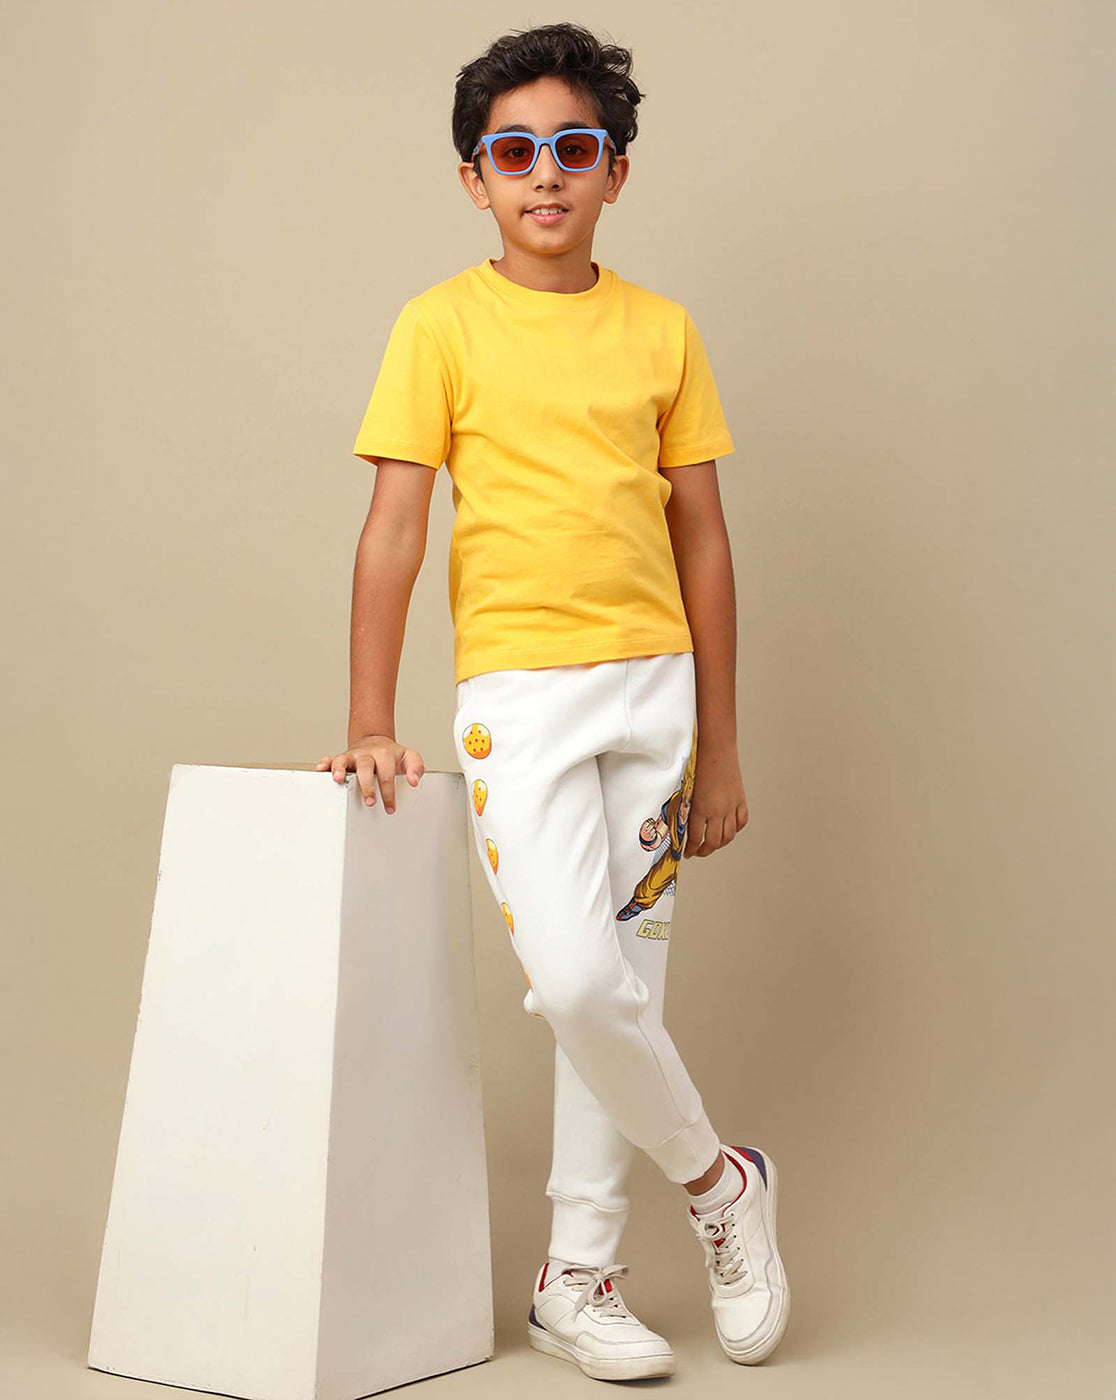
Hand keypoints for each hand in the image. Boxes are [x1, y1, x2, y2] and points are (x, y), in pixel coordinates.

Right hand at [316, 734, 425, 813]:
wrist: (377, 743)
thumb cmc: (393, 756)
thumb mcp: (410, 757)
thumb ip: (416, 768)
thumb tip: (413, 781)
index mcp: (384, 754)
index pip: (387, 774)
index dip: (389, 792)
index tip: (390, 807)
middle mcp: (367, 754)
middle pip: (365, 767)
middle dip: (367, 785)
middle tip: (370, 801)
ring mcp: (353, 756)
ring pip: (344, 760)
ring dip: (340, 769)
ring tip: (338, 780)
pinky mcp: (342, 758)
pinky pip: (330, 758)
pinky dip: (325, 763)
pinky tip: (322, 769)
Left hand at [683, 743, 748, 857]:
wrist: (716, 748)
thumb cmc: (696, 763)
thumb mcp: (686, 788)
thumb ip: (686, 806)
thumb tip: (681, 822)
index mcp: (700, 808)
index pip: (695, 838)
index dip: (691, 849)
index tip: (687, 853)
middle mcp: (717, 810)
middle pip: (714, 841)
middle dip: (705, 850)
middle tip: (698, 852)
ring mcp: (731, 806)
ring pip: (729, 835)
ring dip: (720, 843)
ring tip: (712, 844)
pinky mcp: (740, 799)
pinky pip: (741, 821)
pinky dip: (735, 829)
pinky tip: (728, 829)